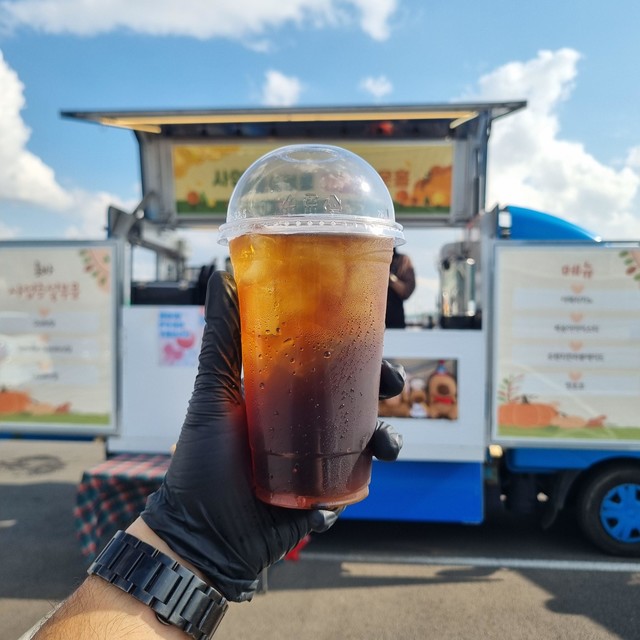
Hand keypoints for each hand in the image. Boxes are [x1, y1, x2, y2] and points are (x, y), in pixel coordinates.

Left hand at [142, 271, 403, 601]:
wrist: (202, 533)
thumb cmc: (203, 460)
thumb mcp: (214, 392)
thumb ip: (221, 338)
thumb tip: (220, 277)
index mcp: (287, 395)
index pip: (331, 363)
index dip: (357, 350)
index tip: (373, 336)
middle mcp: (307, 424)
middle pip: (358, 397)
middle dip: (384, 388)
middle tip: (394, 384)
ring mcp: (319, 460)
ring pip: (368, 439)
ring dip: (388, 436)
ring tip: (384, 443)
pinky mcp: (326, 495)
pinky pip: (357, 483)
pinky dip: (364, 477)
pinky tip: (356, 478)